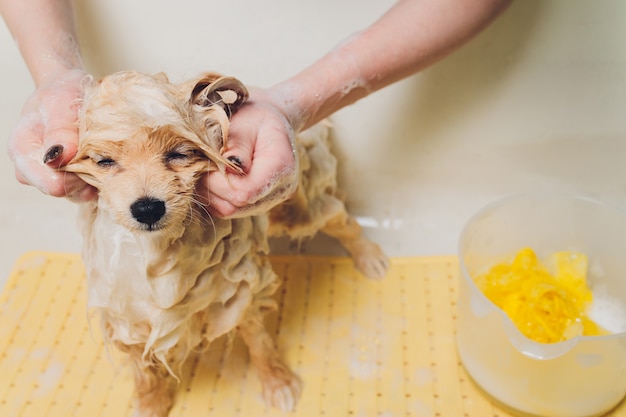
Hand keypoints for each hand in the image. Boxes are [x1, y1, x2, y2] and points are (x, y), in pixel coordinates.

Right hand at [7, 69, 95, 200]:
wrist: (68, 90)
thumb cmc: (61, 93)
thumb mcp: (60, 103)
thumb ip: (60, 129)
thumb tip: (59, 155)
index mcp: (23, 150)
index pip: (51, 183)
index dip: (75, 175)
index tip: (89, 154)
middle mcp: (31, 168)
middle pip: (65, 191)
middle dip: (85, 175)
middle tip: (98, 150)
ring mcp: (48, 175)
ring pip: (76, 193)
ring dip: (92, 177)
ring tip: (99, 153)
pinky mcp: (66, 178)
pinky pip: (84, 191)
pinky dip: (97, 179)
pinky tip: (102, 162)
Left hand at [201, 89, 298, 217]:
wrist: (271, 123)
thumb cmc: (257, 117)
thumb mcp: (247, 121)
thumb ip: (237, 144)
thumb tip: (225, 167)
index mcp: (281, 167)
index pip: (245, 191)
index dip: (218, 180)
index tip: (207, 158)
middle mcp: (278, 191)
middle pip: (235, 205)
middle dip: (210, 185)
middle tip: (201, 161)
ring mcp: (267, 201)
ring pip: (228, 210)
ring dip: (209, 192)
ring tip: (206, 166)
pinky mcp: (255, 205)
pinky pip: (227, 209)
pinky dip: (214, 195)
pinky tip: (211, 175)